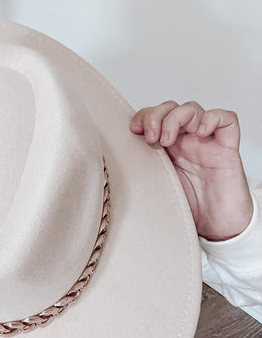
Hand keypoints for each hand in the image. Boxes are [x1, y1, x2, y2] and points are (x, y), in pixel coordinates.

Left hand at [130, 101, 252, 240]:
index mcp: (167, 148)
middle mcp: (186, 141)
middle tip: (151, 137)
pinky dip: (212, 118)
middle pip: (171, 108)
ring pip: (193, 109)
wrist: (217, 229)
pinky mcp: (228, 149)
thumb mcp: (155, 186)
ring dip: (177, 118)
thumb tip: (110, 165)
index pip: (154, 116)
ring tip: (168, 139)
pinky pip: (226, 120)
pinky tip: (201, 131)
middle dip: (157, 116)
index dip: (144, 116)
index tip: (134, 130)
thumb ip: (141, 171)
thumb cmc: (189, 209)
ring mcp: (207, 142)